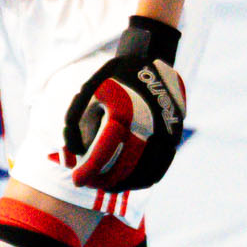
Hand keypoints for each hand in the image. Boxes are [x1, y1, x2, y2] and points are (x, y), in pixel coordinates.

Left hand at [64, 17, 185, 189]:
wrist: (151, 61)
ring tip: (104, 185)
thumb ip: (74, 120)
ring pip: (144, 174)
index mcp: (123, 110)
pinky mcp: (174, 137)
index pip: (103, 152)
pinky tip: (126, 181)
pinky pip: (159, 169)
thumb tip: (72, 154)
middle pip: (124, 167)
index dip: (88, 171)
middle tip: (88, 184)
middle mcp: (147, 124)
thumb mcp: (88, 91)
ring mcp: (164, 132)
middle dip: (102, 181)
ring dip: (122, 185)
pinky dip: (142, 180)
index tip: (77, 179)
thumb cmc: (114, 78)